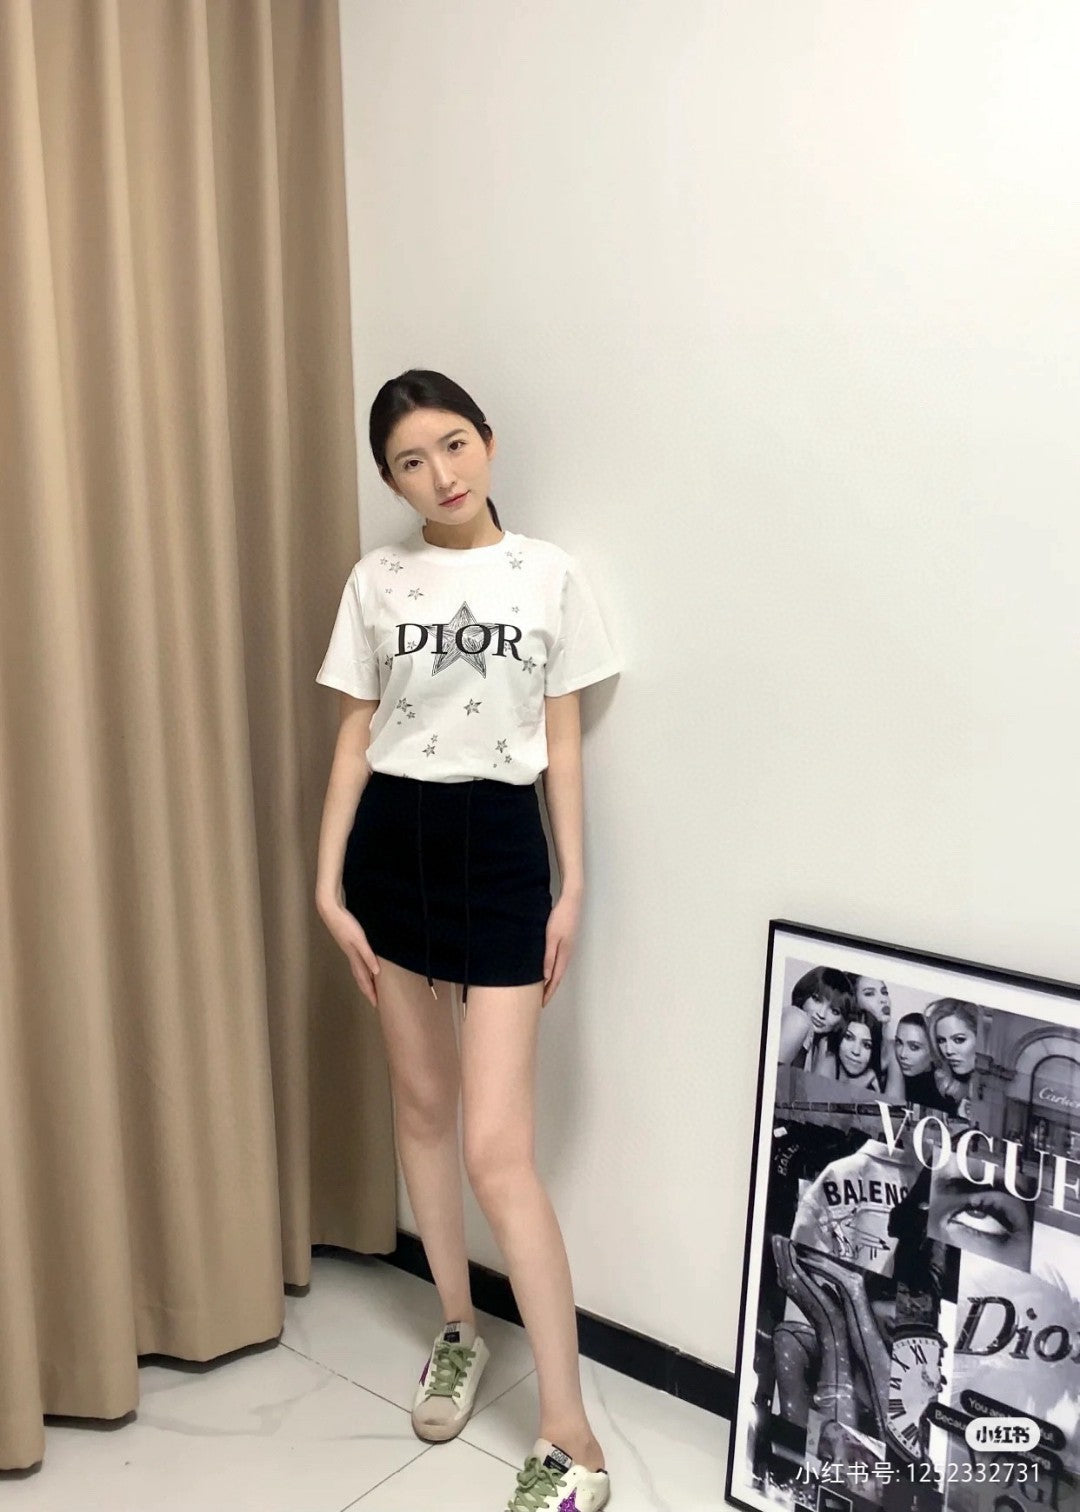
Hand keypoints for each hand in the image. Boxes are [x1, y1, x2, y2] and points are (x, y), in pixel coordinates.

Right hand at [318, 896, 380, 1005]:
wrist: (331, 911)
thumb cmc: (345, 924)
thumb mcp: (359, 940)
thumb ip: (367, 955)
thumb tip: (376, 973)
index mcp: (355, 957)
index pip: (364, 979)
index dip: (370, 991)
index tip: (375, 1004)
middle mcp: (352, 956)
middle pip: (361, 977)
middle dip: (367, 990)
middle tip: (374, 1001)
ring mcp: (349, 950)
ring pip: (358, 970)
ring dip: (364, 980)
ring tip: (370, 988)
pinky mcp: (348, 943)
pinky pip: (357, 961)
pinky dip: (362, 968)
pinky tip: (364, 965)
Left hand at [542, 891, 579, 1006]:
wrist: (571, 901)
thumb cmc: (560, 918)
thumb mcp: (551, 938)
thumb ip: (548, 957)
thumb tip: (545, 977)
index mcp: (564, 955)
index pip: (555, 979)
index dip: (548, 992)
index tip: (541, 1004)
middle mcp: (567, 954)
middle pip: (557, 976)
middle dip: (549, 989)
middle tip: (540, 1001)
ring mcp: (568, 948)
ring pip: (558, 969)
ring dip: (551, 980)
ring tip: (542, 989)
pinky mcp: (566, 942)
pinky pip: (558, 961)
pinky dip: (552, 969)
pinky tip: (547, 969)